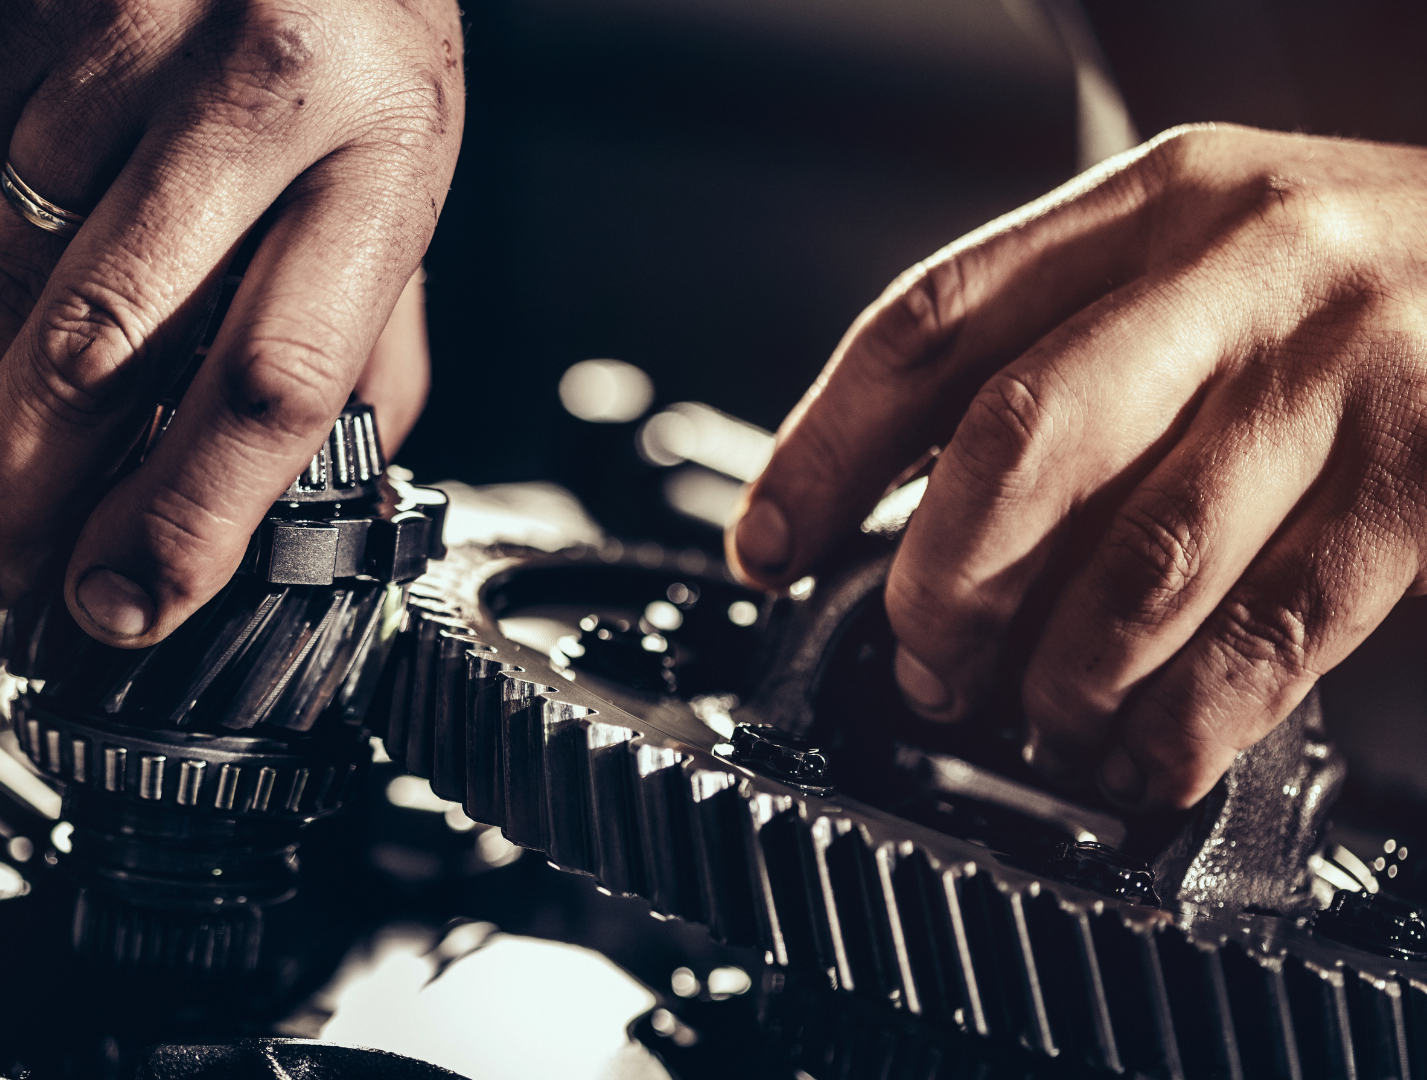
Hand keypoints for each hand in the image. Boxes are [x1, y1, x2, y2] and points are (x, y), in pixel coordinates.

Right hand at [0, 0, 460, 645]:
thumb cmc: (349, 8)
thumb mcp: (407, 151)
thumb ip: (374, 320)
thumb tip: (334, 480)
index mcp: (384, 145)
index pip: (279, 379)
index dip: (190, 517)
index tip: (130, 605)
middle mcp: (253, 92)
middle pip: (106, 343)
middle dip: (31, 497)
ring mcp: (116, 47)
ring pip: (6, 282)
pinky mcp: (5, 22)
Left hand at [728, 124, 1426, 810]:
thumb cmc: (1345, 281)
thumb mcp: (1192, 257)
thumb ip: (1059, 348)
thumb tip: (898, 509)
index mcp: (1149, 203)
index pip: (930, 324)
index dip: (821, 452)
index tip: (766, 547)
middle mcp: (1240, 271)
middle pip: (1015, 442)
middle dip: (943, 582)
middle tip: (925, 661)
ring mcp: (1341, 374)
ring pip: (1142, 559)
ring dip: (1059, 672)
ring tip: (1035, 717)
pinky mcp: (1424, 485)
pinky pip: (1268, 635)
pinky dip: (1184, 720)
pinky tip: (1145, 753)